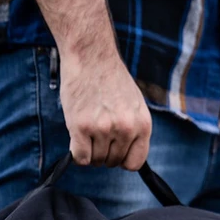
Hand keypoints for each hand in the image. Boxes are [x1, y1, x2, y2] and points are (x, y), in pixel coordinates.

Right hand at [59, 50, 152, 169]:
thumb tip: (128, 156)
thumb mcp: (135, 105)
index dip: (122, 160)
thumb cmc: (111, 79)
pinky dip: (77, 152)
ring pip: (95, 160)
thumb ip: (134, 129)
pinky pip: (80, 157)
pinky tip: (77, 137)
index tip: (114, 150)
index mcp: (142, 125)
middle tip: (96, 135)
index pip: (135, 163)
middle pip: (113, 162)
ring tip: (87, 129)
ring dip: (89, 150)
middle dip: (103, 153)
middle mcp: (125, 129)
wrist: (91, 56)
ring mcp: (103, 129)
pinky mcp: (81, 127)